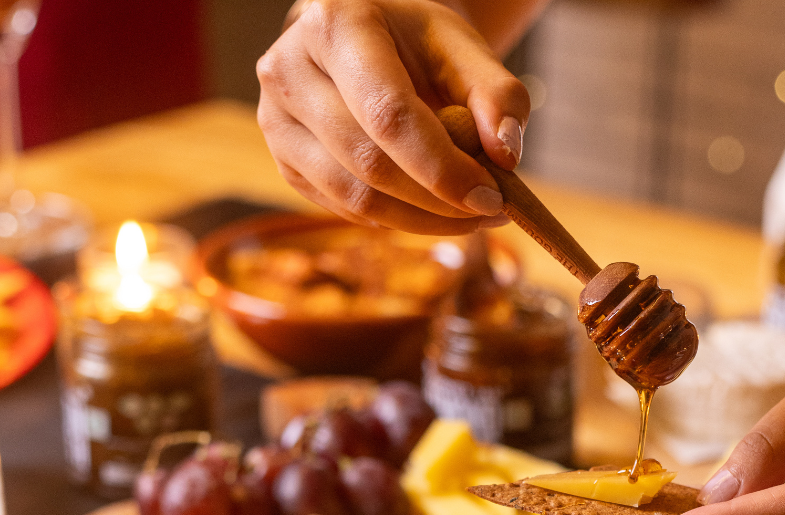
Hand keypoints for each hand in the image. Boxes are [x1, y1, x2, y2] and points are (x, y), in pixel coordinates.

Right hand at [256, 0, 530, 233]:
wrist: (363, 43)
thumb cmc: (414, 43)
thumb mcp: (462, 49)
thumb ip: (497, 95)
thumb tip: (506, 155)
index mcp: (334, 23)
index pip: (389, 115)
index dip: (442, 167)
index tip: (492, 197)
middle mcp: (289, 71)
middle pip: (370, 163)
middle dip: (437, 201)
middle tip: (490, 211)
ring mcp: (277, 122)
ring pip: (355, 198)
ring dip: (419, 221)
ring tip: (469, 217)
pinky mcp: (285, 163)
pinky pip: (345, 210)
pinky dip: (395, 220)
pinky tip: (429, 209)